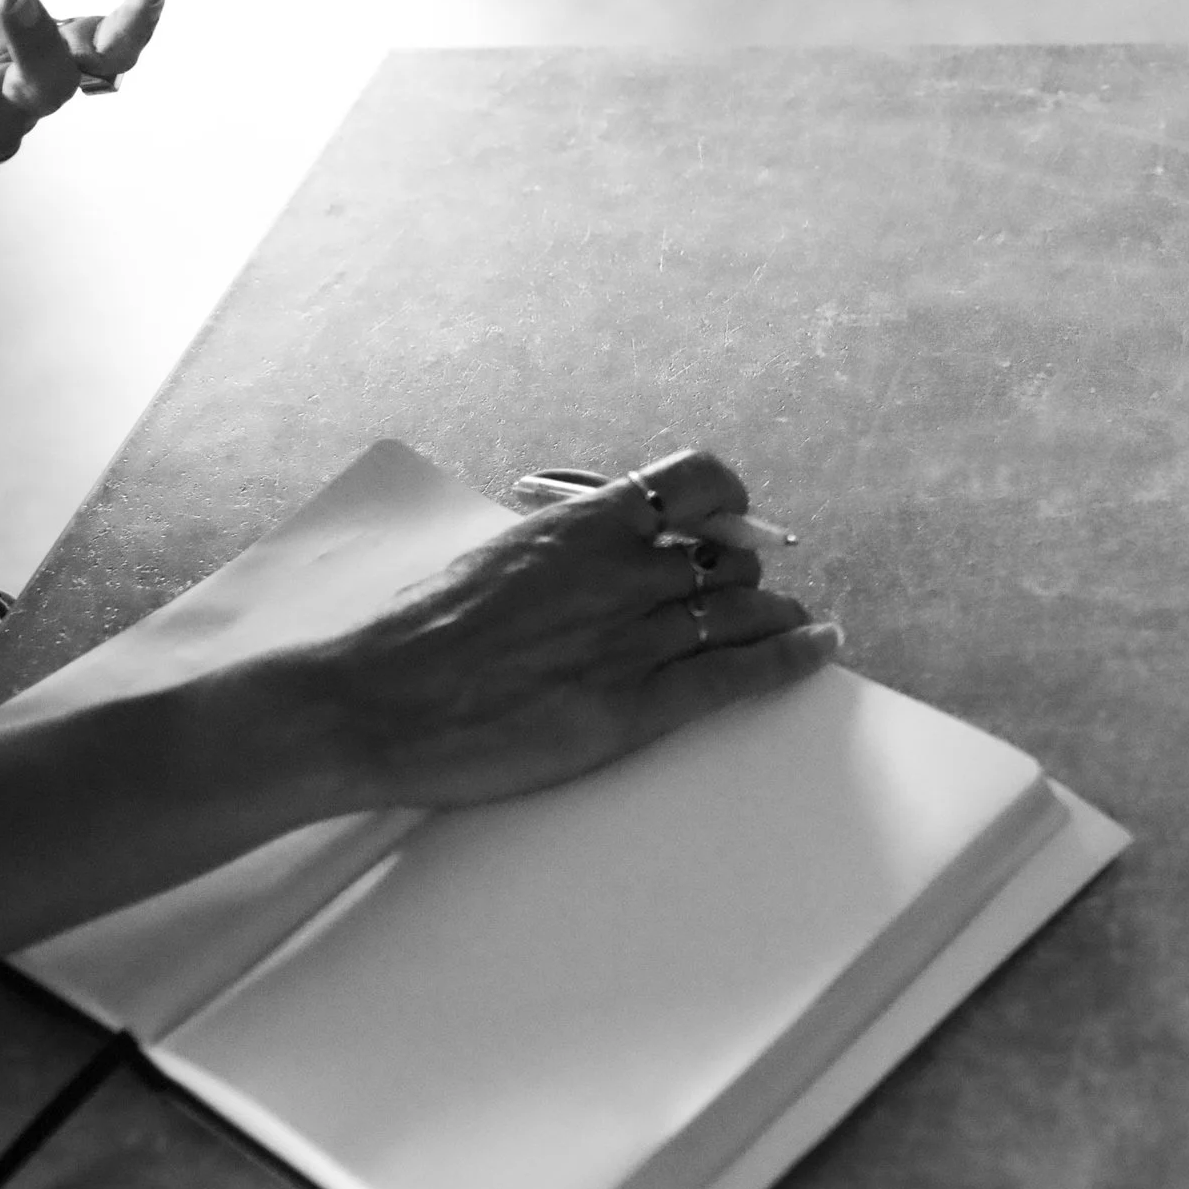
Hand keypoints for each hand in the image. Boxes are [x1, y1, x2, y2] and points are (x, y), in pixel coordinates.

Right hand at [299, 449, 840, 812]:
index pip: (695, 482)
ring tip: (794, 623)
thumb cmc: (415, 635)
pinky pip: (738, 674)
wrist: (371, 704)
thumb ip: (560, 551)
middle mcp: (621, 571)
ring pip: (746, 611)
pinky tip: (817, 648)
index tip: (729, 520)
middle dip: (744, 575)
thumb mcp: (495, 555)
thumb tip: (594, 547)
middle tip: (745, 593)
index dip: (727, 503)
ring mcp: (632, 639)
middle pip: (729, 558)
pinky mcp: (634, 706)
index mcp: (582, 526)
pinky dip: (791, 658)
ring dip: (777, 615)